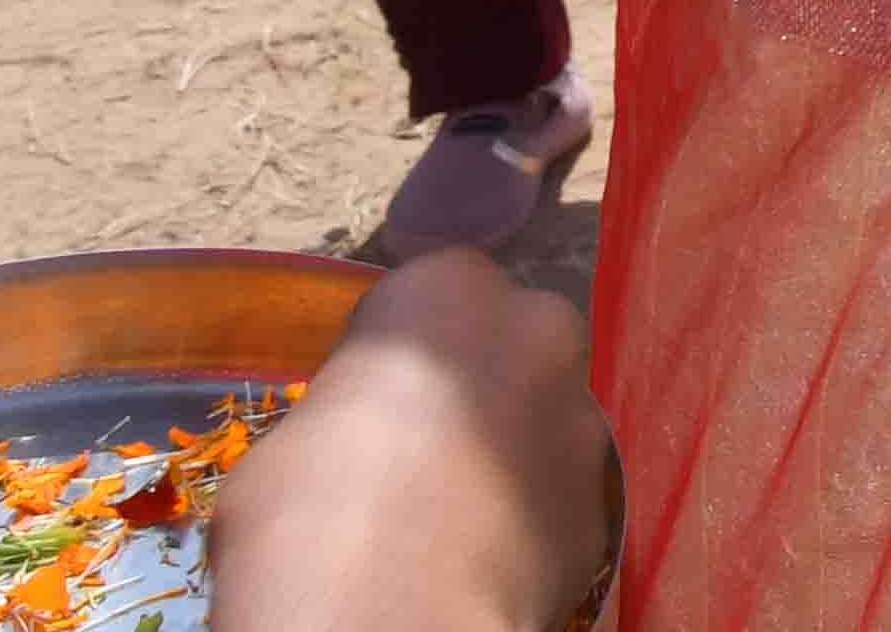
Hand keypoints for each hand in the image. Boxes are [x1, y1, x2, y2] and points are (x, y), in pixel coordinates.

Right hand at [208, 250, 609, 631]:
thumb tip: (356, 448)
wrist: (393, 621)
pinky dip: (527, 521)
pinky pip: (556, 499)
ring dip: (508, 455)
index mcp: (449, 291)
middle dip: (476, 390)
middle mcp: (538, 332)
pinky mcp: (603, 506)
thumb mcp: (288, 441)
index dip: (397, 356)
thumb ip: (350, 414)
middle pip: (508, 347)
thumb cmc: (308, 512)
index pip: (428, 298)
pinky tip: (481, 565)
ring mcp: (583, 420)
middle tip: (416, 459)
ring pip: (543, 422)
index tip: (367, 406)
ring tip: (448, 524)